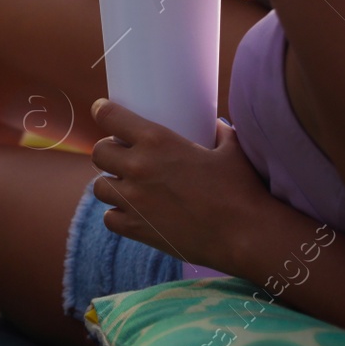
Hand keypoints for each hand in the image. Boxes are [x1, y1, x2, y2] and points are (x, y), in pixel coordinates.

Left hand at [89, 97, 270, 272]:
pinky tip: (132, 213)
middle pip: (99, 152)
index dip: (102, 111)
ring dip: (111, 184)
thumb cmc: (242, 189)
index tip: (101, 110)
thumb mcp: (231, 149)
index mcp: (157, 140)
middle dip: (107, 151)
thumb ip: (219, 132)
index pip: (110, 117)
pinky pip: (109, 218)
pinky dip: (117, 215)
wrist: (246, 235)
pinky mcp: (137, 229)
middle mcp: (138, 167)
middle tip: (120, 155)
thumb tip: (216, 125)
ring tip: (126, 186)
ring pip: (99, 187)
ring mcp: (134, 200)